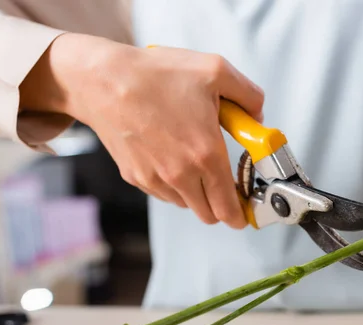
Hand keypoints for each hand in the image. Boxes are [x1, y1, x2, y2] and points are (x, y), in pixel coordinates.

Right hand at [19, 33, 263, 228]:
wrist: (104, 80)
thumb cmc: (155, 76)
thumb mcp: (216, 71)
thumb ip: (250, 96)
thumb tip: (257, 116)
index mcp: (206, 154)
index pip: (229, 208)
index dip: (241, 216)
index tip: (245, 212)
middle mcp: (180, 174)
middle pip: (209, 215)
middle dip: (221, 205)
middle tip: (225, 182)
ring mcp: (155, 179)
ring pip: (186, 204)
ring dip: (196, 191)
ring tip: (193, 156)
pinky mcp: (136, 177)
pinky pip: (163, 192)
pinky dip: (173, 182)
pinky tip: (170, 153)